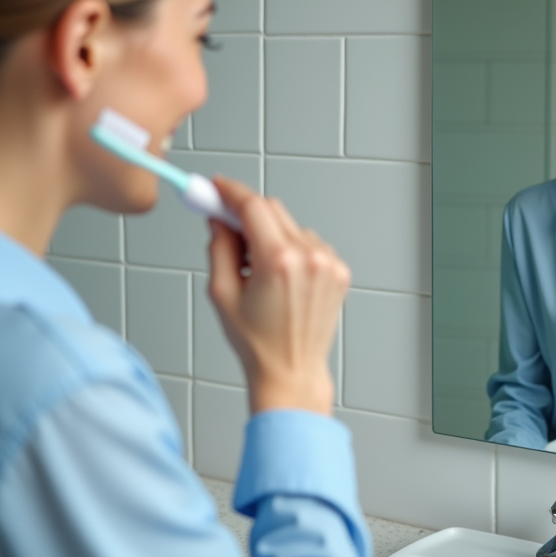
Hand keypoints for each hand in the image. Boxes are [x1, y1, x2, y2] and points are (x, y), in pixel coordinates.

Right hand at [204, 177, 348, 415]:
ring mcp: (329, 263)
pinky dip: (293, 250)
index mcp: (278, 262)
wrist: (291, 369)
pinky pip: (309, 243)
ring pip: (291, 227)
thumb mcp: (223, 293)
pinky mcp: (339, 270)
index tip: (216, 187)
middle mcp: (309, 257)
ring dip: (272, 235)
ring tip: (259, 271)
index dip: (230, 192)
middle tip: (227, 227)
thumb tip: (218, 218)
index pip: (252, 206)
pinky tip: (283, 279)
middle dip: (247, 214)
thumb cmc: (257, 343)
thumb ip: (219, 247)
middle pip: (273, 210)